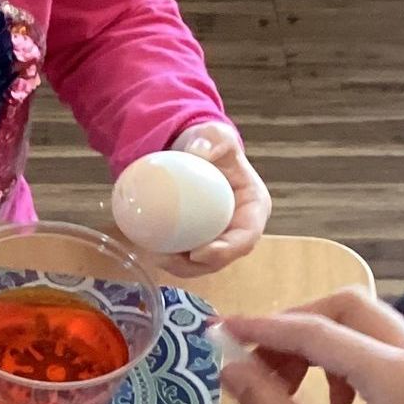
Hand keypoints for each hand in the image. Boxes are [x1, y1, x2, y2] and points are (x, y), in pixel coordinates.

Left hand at [160, 121, 269, 276]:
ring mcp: (221, 234)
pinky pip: (187, 253)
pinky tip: (150, 251)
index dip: (226, 251)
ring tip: (156, 258)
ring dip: (181, 267)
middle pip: (225, 257)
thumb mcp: (214, 136)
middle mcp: (240, 226)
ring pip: (205, 262)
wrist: (194, 150)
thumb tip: (198, 152)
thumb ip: (212, 141)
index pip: (246, 237)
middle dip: (198, 266)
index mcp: (254, 208)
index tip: (198, 253)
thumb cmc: (211, 144)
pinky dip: (171, 257)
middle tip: (168, 259)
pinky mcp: (201, 237)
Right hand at [219, 288, 403, 403]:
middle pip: (345, 307)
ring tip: (291, 384)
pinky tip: (335, 401)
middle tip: (258, 360)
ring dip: (321, 341)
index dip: (262, 328)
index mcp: (396, 374)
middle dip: (294, 325)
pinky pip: (386, 345)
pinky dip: (349, 356)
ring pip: (367, 323)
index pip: (316, 331)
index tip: (221, 330)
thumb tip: (230, 371)